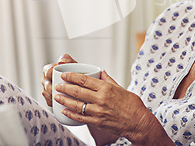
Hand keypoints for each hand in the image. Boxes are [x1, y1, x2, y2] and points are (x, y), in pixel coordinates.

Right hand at [41, 54, 76, 106]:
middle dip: (53, 87)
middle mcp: (45, 79)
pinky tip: (61, 103)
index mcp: (49, 70)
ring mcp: (46, 89)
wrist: (81, 85)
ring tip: (63, 96)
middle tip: (62, 89)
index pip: (47, 71)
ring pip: (47, 93)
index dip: (53, 73)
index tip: (61, 76)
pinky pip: (49, 102)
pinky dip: (55, 103)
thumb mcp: (73, 65)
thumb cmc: (75, 73)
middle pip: (46, 84)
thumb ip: (68, 60)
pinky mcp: (49, 99)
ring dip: (54, 96)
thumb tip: (61, 61)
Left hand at [54, 71, 172, 145]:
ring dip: (65, 100)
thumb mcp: (121, 88)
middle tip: (57, 85)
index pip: (85, 80)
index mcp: (106, 88)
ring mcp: (99, 111)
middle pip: (78, 91)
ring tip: (57, 97)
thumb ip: (108, 80)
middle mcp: (101, 99)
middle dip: (65, 87)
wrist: (137, 122)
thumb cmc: (132, 105)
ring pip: (77, 105)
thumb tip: (100, 71)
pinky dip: (71, 114)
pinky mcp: (98, 121)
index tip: (64, 75)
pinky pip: (81, 117)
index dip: (72, 76)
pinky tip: (64, 110)